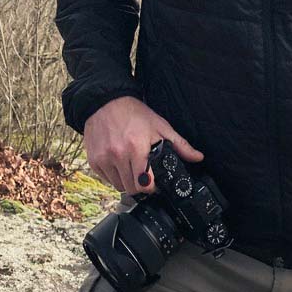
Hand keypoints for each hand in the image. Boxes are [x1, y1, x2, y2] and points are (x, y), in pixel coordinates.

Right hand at [83, 95, 203, 194]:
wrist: (104, 101)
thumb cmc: (133, 113)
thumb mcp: (160, 126)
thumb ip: (180, 145)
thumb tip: (198, 157)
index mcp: (136, 148)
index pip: (145, 185)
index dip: (152, 187)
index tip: (155, 182)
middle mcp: (118, 155)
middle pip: (131, 189)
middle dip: (141, 186)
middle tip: (145, 175)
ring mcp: (103, 159)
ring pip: (118, 186)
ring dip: (127, 182)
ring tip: (132, 167)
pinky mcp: (93, 160)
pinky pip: (106, 179)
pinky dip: (114, 175)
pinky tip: (119, 163)